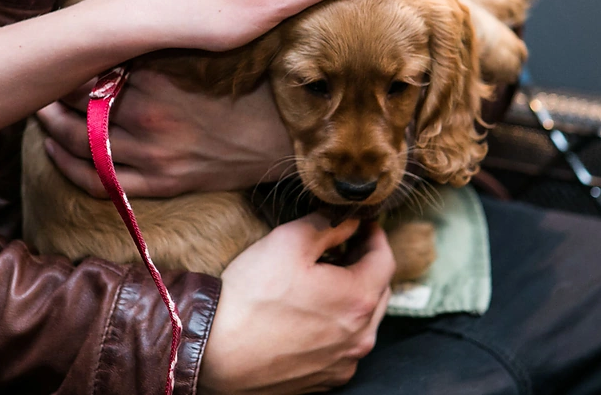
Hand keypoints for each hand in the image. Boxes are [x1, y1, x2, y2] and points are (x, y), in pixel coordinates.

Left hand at [38, 69, 294, 197]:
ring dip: (54, 130)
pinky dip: (73, 169)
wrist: (287, 133)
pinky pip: (103, 183)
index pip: (92, 68)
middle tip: (42, 85)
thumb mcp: (217, 37)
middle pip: (77, 107)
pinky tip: (58, 154)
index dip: (70, 60)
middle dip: (53, 95)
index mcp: (158, 79)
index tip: (62, 53)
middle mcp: (149, 119)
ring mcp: (154, 155)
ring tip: (43, 115)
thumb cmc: (254, 81)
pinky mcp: (163, 182)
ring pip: (82, 146)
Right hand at [200, 215, 395, 393]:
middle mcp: (360, 336)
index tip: (363, 223)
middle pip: (378, 291)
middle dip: (366, 265)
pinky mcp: (324, 379)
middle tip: (345, 246)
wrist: (215, 351)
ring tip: (325, 279)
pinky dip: (337, 325)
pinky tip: (311, 313)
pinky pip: (343, 346)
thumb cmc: (252, 295)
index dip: (375, 235)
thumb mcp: (287, 241)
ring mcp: (343, 362)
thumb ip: (326, 225)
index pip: (385, 259)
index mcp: (358, 299)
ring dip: (352, 296)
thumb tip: (349, 221)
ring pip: (362, 321)